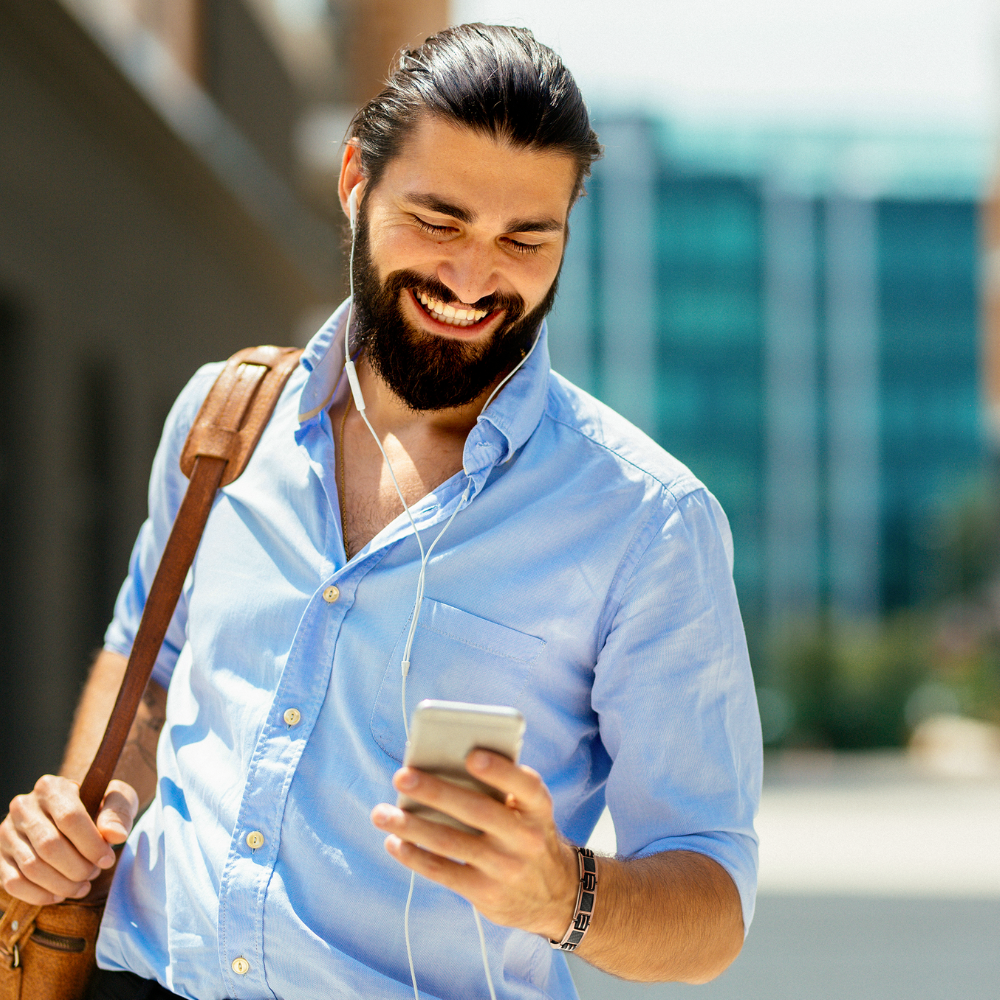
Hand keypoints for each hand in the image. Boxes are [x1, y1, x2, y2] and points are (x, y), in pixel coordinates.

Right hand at [0, 775, 138, 904]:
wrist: (73, 815)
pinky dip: (39, 895)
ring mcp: (7, 832)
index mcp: (51, 787)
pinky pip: (13, 883)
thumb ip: (118, 813)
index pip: (70, 817)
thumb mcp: (116, 799)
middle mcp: (24, 807)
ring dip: (61, 884)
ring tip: (82, 886)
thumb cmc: (97, 807)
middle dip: (77, 868)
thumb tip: (116, 835)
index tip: (108, 859)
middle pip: (49, 846)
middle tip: (94, 874)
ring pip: (31, 867)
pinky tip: (60, 894)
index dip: (91, 844)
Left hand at [371, 751, 578, 938]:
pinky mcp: (485, 893)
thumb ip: (502, 789)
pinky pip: (443, 871)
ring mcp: (505, 868)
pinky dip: (414, 856)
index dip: (500, 770)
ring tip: (381, 813)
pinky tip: (394, 842)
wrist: (555, 895)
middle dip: (435, 792)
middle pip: (476, 810)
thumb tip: (443, 767)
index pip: (524, 785)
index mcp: (538, 808)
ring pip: (450, 842)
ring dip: (411, 826)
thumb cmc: (527, 834)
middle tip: (401, 776)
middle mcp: (526, 838)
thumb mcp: (530, 812)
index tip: (471, 755)